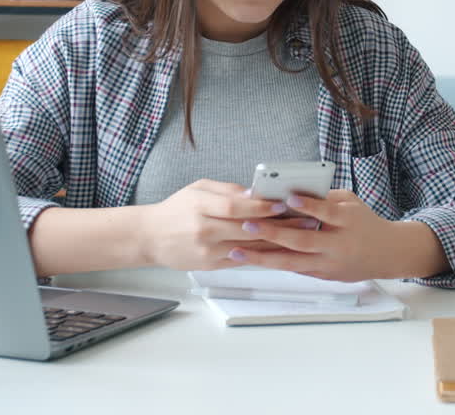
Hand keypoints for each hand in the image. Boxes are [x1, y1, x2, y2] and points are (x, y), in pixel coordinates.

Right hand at [137, 180, 291, 270]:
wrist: (150, 237)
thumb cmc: (175, 210)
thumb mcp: (197, 189)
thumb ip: (227, 191)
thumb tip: (256, 193)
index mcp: (200, 207)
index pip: (235, 208)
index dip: (260, 207)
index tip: (282, 203)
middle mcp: (204, 231)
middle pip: (247, 229)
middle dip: (279, 225)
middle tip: (304, 220)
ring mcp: (207, 251)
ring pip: (249, 247)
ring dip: (277, 242)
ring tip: (300, 235)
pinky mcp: (211, 265)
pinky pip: (242, 260)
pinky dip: (262, 255)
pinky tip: (281, 250)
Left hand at [227, 190, 446, 280]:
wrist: (388, 254)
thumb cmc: (365, 222)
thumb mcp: (352, 203)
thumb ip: (325, 198)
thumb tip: (291, 191)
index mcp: (348, 221)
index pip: (326, 212)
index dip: (308, 205)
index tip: (287, 197)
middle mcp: (338, 245)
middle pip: (302, 241)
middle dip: (272, 234)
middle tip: (246, 225)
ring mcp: (329, 264)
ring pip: (292, 262)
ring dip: (262, 257)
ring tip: (237, 251)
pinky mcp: (323, 276)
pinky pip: (294, 269)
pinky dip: (272, 264)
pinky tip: (251, 259)